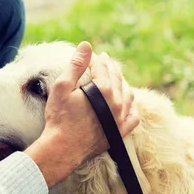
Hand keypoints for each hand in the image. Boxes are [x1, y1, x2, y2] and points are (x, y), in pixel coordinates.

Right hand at [24, 41, 139, 187]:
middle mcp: (117, 103)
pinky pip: (133, 116)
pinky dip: (132, 106)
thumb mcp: (62, 87)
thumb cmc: (59, 117)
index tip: (91, 54)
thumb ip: (76, 65)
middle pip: (117, 78)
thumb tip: (86, 45)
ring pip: (128, 95)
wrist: (62, 148)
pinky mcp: (120, 132)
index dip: (96, 59)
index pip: (103, 67)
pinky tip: (127, 102)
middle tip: (104, 60)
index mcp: (104, 90)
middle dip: (110, 67)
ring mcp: (121, 118)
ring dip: (122, 82)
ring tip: (115, 77)